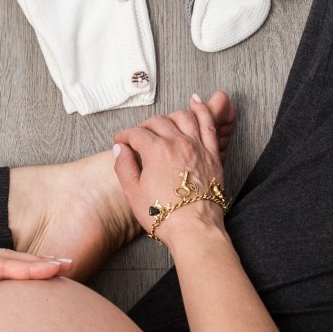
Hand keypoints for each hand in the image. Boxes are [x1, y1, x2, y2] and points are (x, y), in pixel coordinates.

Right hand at [113, 92, 231, 245]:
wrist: (195, 230)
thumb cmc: (163, 214)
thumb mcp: (133, 193)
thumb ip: (123, 166)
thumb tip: (120, 149)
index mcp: (156, 150)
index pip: (136, 134)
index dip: (124, 136)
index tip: (120, 141)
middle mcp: (177, 142)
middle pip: (157, 122)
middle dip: (144, 127)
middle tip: (139, 137)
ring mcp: (197, 146)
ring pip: (182, 117)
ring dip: (169, 116)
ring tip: (163, 122)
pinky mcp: (212, 154)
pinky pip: (208, 124)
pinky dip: (201, 110)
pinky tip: (195, 101)